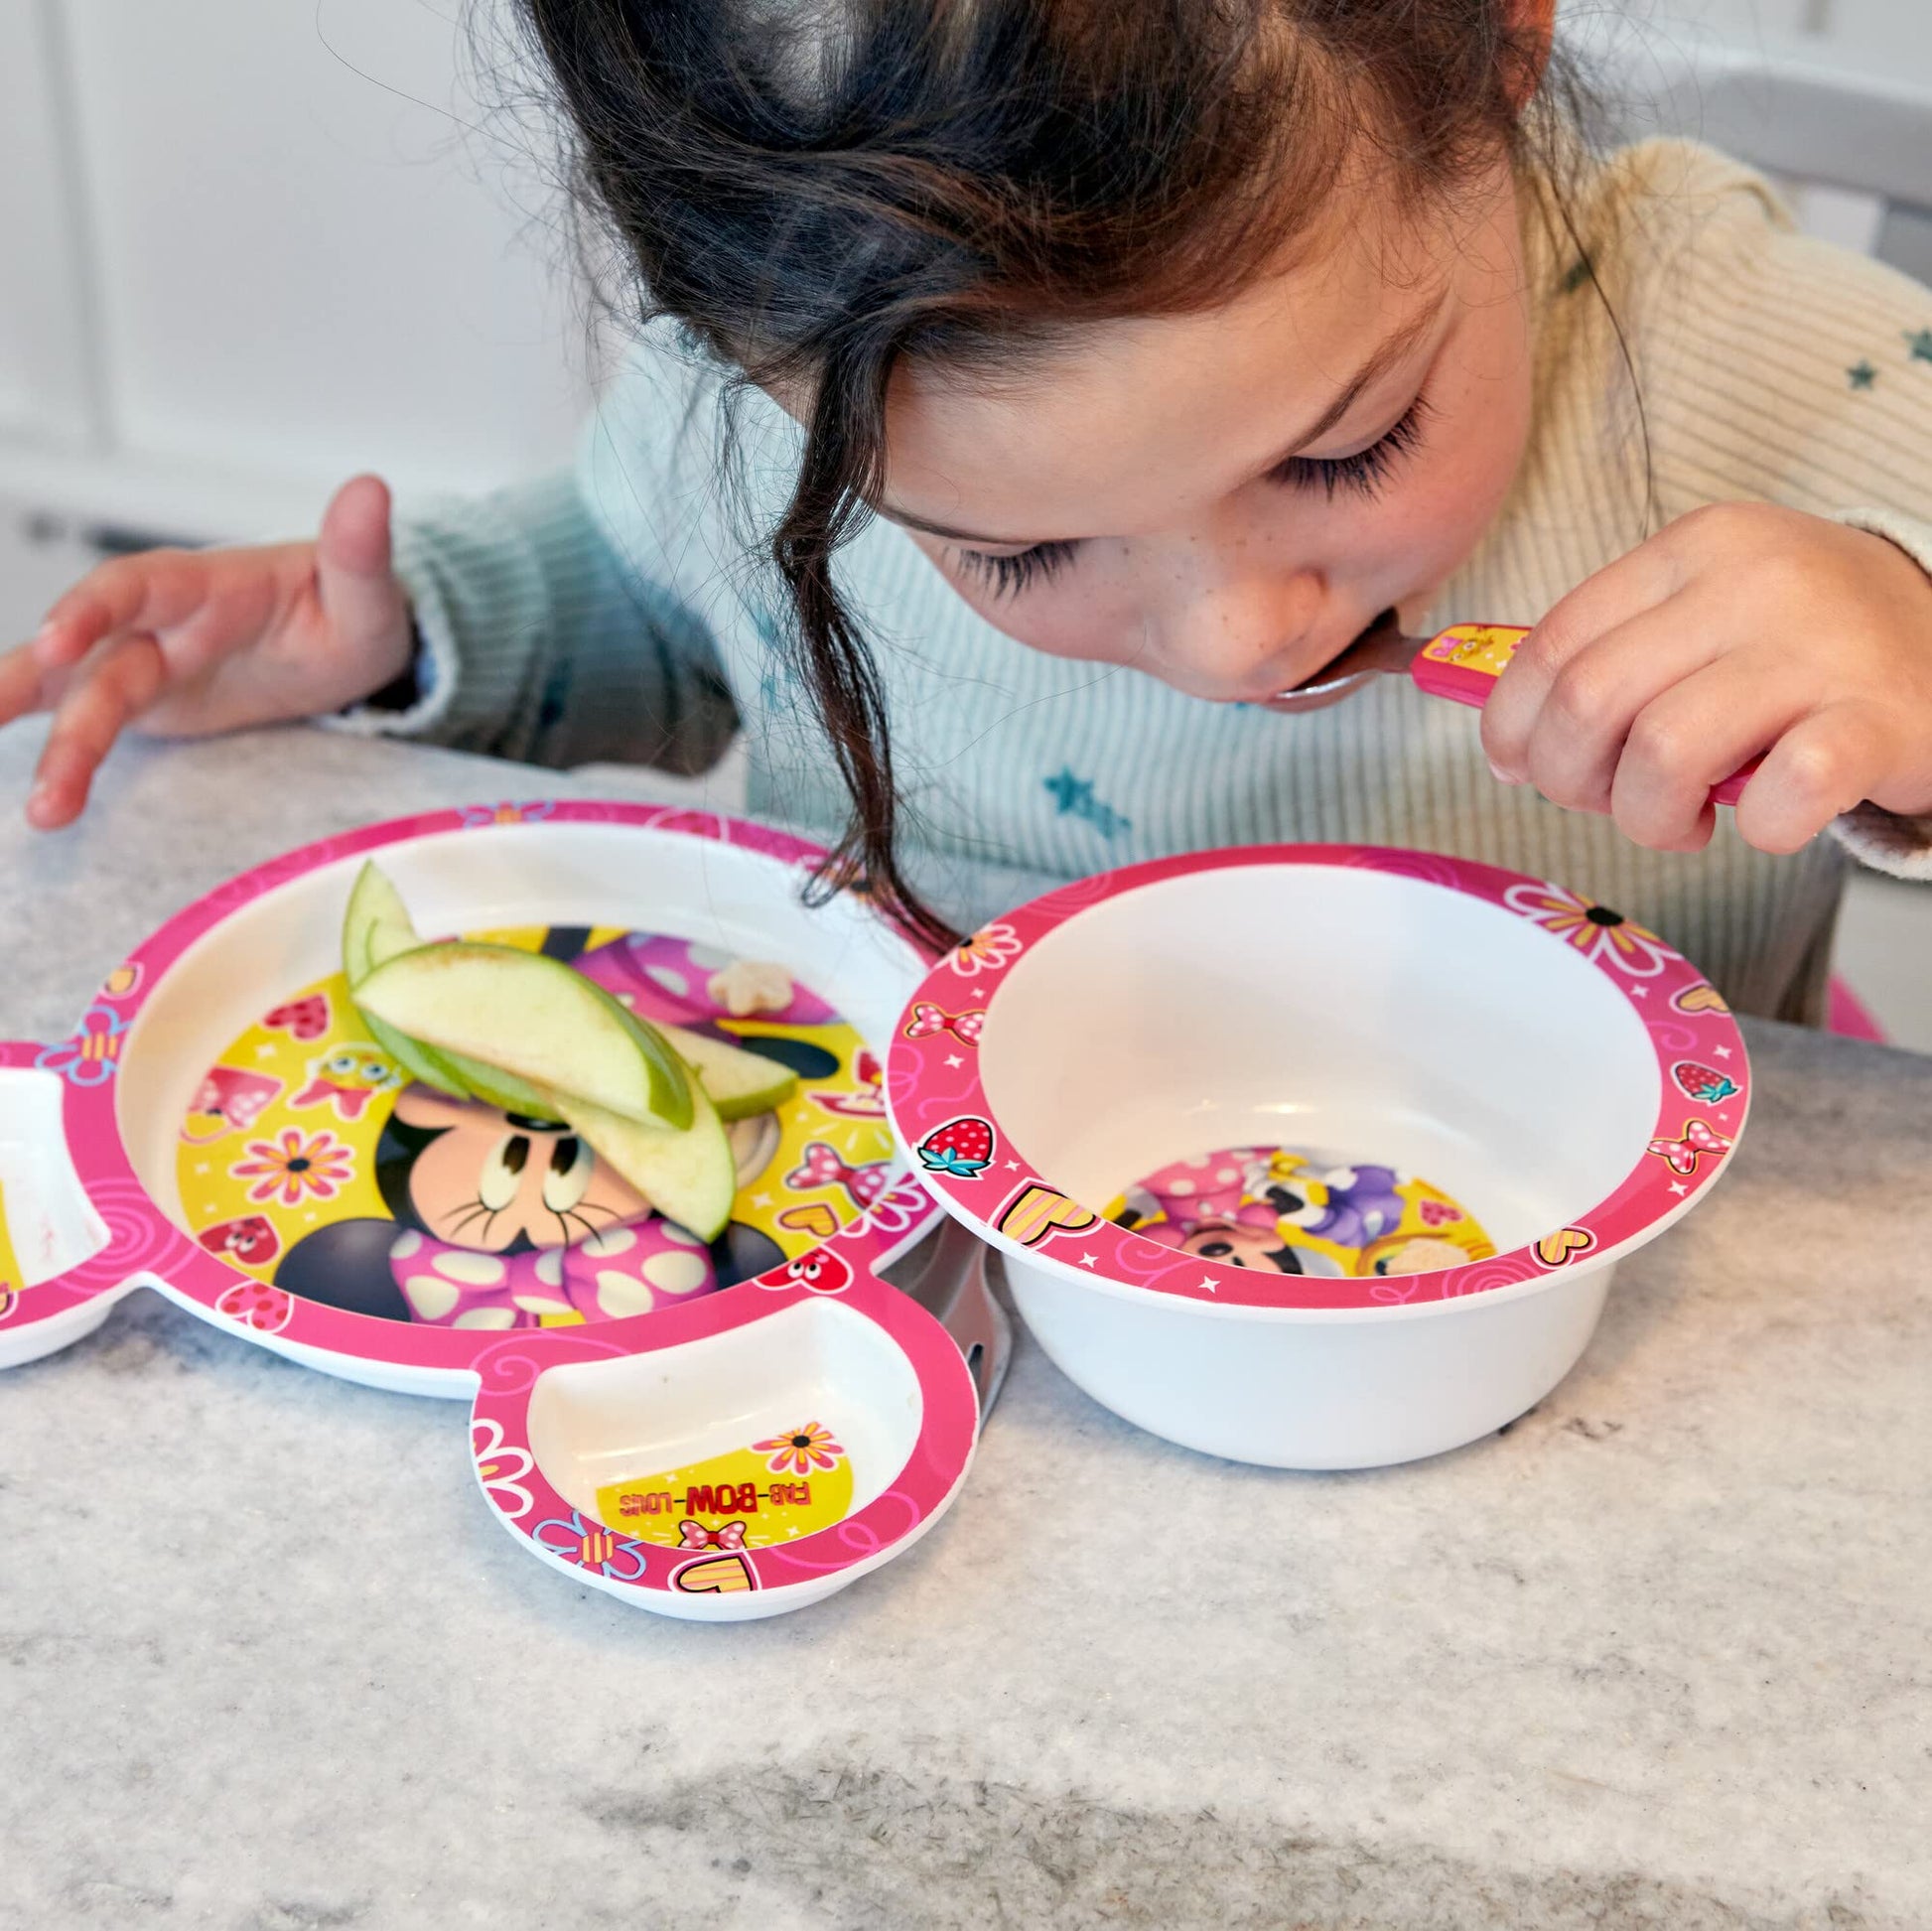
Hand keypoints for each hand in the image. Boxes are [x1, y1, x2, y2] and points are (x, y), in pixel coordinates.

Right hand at [0, 474, 414, 827]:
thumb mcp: (368, 593)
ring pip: (79, 698)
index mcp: (208, 583)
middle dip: (35, 681)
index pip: (135, 585)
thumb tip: (372, 491)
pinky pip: (89, 725)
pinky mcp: (146, 703)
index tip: (58, 641)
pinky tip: (41, 803)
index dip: (92, 608)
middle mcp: (160, 620)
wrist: (346, 646)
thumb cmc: (350, 611)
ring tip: (40, 811)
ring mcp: (146, 663)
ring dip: (56, 749)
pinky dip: (60, 758)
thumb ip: (360, 553)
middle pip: (87, 650)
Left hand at [1480, 502, 1931, 853]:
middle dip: (1570, 778)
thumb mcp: (1707, 613)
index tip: (1520, 767)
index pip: (1553, 642)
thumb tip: (1511, 740)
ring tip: (1682, 817)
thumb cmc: (1802, 648)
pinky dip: (1759, 830)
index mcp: (1694, 549)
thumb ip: (1613, 655)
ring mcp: (1820, 650)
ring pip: (1662, 752)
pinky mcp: (1878, 721)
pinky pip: (1782, 795)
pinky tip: (1768, 820)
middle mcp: (1754, 583)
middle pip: (1589, 700)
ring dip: (1648, 816)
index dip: (1512, 724)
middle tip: (1606, 799)